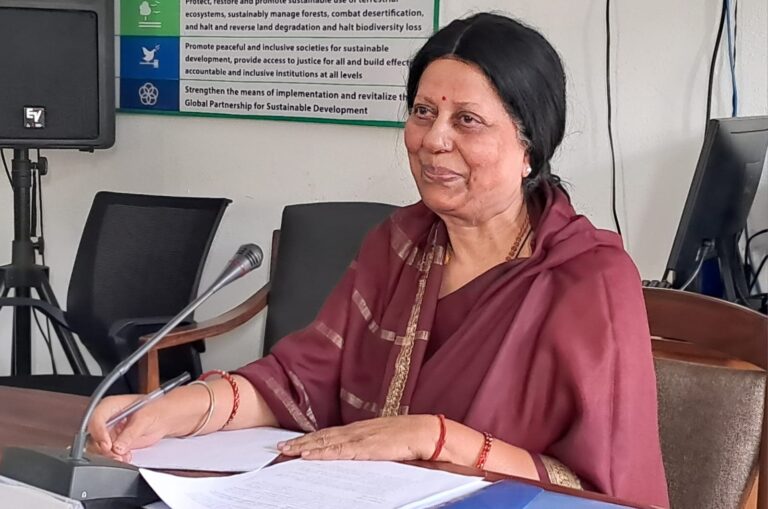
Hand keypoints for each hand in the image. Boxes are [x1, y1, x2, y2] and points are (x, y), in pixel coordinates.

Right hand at [86, 394, 173, 461]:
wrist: (164, 418)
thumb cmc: (156, 410)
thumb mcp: (145, 419)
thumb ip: (131, 433)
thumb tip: (118, 447)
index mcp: (111, 405)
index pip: (97, 418)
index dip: (99, 433)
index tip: (107, 444)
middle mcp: (107, 418)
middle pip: (93, 435)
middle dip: (103, 448)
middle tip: (115, 454)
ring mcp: (109, 431)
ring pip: (98, 447)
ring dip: (108, 455)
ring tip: (123, 457)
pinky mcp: (114, 442)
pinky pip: (107, 453)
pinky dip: (114, 457)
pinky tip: (126, 457)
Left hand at [276, 415, 440, 460]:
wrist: (426, 433)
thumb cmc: (410, 437)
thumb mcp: (384, 439)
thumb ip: (369, 444)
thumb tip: (358, 452)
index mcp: (361, 428)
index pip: (330, 433)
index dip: (311, 437)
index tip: (294, 442)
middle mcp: (357, 430)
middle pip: (323, 436)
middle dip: (300, 442)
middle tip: (280, 446)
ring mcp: (360, 438)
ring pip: (326, 442)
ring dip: (305, 447)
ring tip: (288, 451)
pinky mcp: (366, 447)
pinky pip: (339, 451)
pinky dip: (322, 453)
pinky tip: (310, 455)